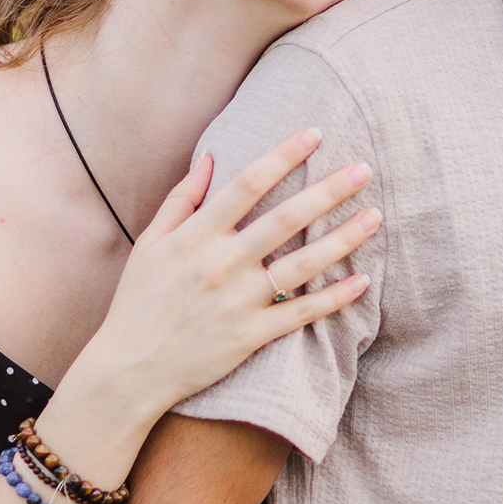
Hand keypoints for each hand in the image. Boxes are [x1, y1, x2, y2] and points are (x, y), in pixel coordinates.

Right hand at [78, 128, 377, 412]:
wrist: (128, 370)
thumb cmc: (137, 302)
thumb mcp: (149, 244)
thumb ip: (181, 199)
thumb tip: (211, 158)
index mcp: (195, 237)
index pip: (247, 185)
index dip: (282, 156)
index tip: (314, 133)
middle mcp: (219, 264)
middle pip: (284, 219)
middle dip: (327, 191)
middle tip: (363, 169)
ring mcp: (237, 302)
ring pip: (301, 265)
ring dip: (342, 239)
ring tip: (374, 216)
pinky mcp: (249, 336)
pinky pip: (300, 313)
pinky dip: (333, 298)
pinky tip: (362, 280)